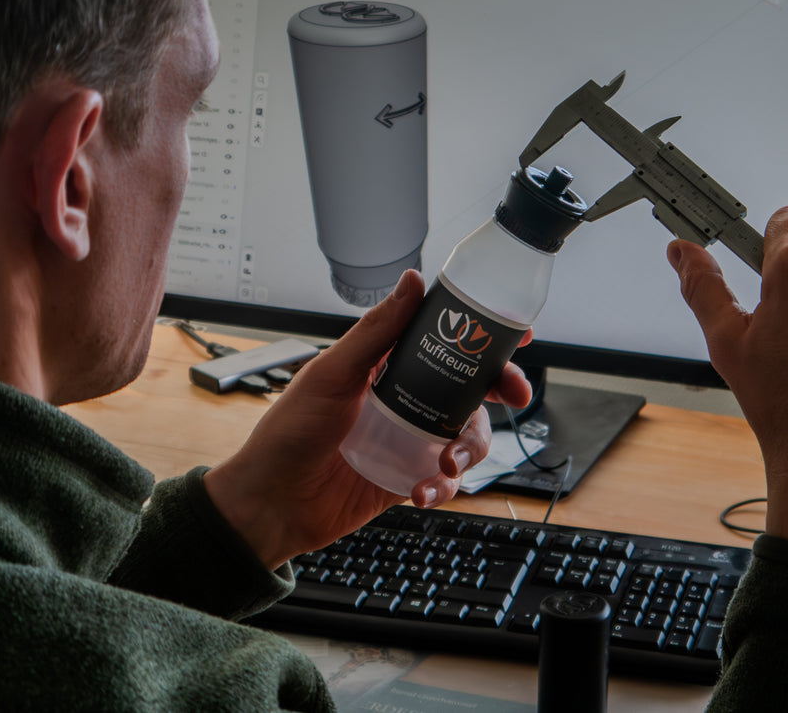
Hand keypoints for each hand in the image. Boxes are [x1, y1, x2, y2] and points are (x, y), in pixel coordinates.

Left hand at [201, 270, 534, 568]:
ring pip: (467, 434)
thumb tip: (412, 281)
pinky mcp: (408, 477)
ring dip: (471, 446)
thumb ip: (376, 331)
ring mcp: (408, 439)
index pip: (444, 341)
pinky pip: (447, 479)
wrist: (271, 505)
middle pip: (471, 387)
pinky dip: (445, 486)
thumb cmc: (287, 435)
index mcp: (385, 365)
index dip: (483, 336)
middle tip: (516, 395)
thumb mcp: (331, 374)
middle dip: (501, 389)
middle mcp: (404, 398)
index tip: (516, 334)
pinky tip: (424, 490)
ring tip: (450, 463)